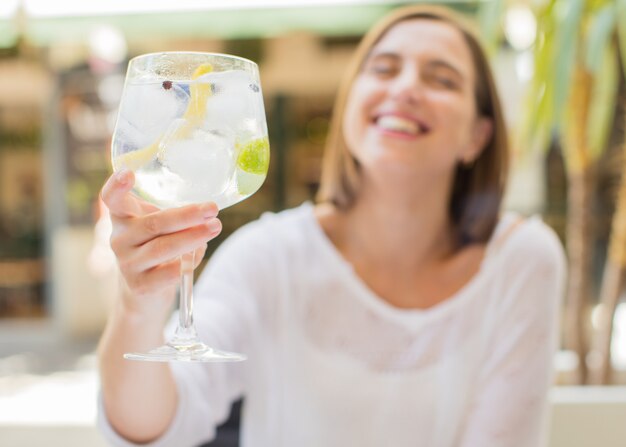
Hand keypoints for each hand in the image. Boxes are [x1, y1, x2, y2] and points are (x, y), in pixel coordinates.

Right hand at [100, 169, 221, 316]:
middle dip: (187, 215)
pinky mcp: (139, 285)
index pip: (112, 199)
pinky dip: (185, 263)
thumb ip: (174, 216)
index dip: (116, 186)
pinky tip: (199, 253)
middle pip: (153, 223)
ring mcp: (127, 263)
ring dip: (193, 236)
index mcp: (123, 217)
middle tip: (212, 208)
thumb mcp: (157, 225)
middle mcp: (120, 239)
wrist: (142, 290)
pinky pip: (166, 274)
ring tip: (215, 226)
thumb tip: (207, 216)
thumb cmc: (154, 246)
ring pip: (163, 247)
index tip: (128, 172)